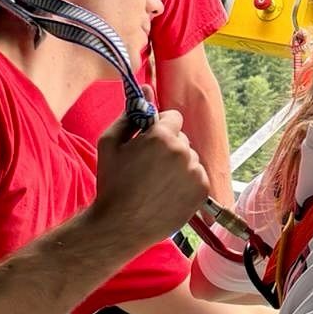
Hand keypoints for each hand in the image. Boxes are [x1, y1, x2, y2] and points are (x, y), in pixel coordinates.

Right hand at [91, 108, 209, 254]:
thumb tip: (145, 88)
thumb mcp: (110, 143)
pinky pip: (198, 176)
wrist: (120, 225)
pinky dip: (187, 182)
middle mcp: (183, 151)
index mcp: (162, 136)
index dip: (159, 129)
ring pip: (190, 158)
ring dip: (178, 165)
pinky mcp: (202, 190)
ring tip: (157, 183)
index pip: (173, 118)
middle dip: (169, 147)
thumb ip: (130, 114)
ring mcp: (195, 172)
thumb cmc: (112, 183)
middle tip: (149, 167)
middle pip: (182, 138)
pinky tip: (167, 193)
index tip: (148, 143)